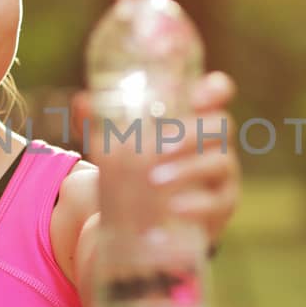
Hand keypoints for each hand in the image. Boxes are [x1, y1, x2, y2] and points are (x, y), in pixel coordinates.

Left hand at [71, 71, 242, 246]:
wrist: (150, 219)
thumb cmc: (142, 168)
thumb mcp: (122, 145)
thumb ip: (101, 123)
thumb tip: (82, 102)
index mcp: (195, 118)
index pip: (217, 92)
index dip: (214, 88)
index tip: (193, 94)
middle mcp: (215, 142)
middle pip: (221, 126)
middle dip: (191, 133)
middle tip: (159, 145)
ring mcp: (223, 175)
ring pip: (221, 163)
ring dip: (188, 169)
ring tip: (154, 180)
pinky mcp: (222, 206)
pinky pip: (218, 203)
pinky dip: (197, 205)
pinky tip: (174, 209)